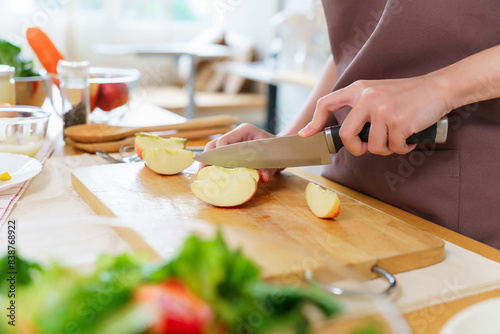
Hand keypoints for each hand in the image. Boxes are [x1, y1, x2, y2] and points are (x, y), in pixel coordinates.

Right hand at [200, 123, 280, 182]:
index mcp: (245, 130)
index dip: (218, 154)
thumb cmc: (278, 152)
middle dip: (207, 158)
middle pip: (215, 143)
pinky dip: (212, 162)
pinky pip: (218, 153)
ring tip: (202, 174)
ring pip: (213, 147)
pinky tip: (208, 172)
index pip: (225, 140)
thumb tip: (262, 178)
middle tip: (201, 173)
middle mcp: (236, 134)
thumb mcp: (274, 161)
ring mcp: (233, 139)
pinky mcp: (231, 147)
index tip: (215, 167)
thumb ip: (268, 169)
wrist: (281, 148)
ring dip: (207, 160)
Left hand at [299, 77, 449, 155]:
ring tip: (398, 137)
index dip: (314, 121)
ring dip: (387, 148)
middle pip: (346, 135)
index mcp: (358, 89)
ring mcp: (382, 110)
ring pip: (373, 146)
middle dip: (356, 149)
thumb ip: (360, 109)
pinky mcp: (398, 122)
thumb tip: (346, 136)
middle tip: (367, 149)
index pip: (327, 103)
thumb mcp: (377, 93)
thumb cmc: (407, 95)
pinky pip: (393, 148)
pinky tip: (410, 138)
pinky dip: (402, 148)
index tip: (306, 134)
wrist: (438, 88)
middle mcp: (366, 97)